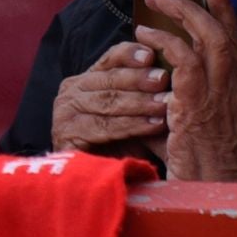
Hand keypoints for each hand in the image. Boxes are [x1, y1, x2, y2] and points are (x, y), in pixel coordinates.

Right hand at [51, 40, 170, 156]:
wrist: (96, 182)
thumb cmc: (120, 144)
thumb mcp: (133, 112)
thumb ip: (143, 90)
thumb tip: (172, 68)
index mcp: (85, 80)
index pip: (109, 59)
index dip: (129, 55)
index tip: (151, 54)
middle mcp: (70, 92)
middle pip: (108, 80)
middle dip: (138, 79)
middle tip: (164, 80)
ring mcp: (64, 114)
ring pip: (107, 102)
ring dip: (139, 102)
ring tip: (165, 104)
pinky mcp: (66, 135)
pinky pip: (103, 126)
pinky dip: (131, 125)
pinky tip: (153, 125)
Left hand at [135, 0, 236, 181]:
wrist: (213, 190)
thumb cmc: (200, 163)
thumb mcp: (195, 123)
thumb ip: (183, 99)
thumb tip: (159, 86)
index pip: (234, 40)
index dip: (224, 9)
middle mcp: (234, 87)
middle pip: (224, 32)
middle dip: (202, 2)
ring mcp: (220, 94)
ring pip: (209, 38)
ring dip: (182, 14)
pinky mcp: (198, 103)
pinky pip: (184, 60)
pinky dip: (165, 43)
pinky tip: (145, 35)